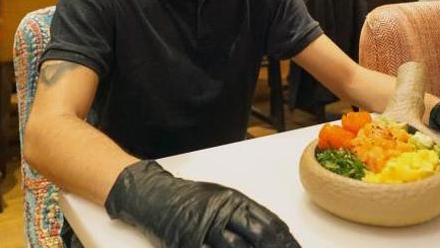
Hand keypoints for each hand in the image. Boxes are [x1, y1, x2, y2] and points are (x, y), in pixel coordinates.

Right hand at [105, 160, 299, 247]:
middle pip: (259, 236)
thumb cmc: (188, 198)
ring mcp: (204, 230)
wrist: (153, 195)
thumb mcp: (220, 197)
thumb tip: (273, 233)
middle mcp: (221, 213)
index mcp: (233, 200)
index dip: (286, 241)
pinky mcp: (187, 243)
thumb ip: (244, 215)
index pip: (268, 222)